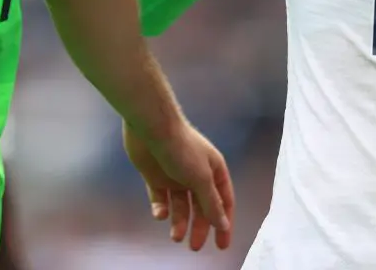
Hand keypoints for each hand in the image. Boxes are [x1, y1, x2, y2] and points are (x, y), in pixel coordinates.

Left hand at [123, 120, 234, 251]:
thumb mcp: (202, 178)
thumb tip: (223, 224)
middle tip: (194, 246)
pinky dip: (161, 208)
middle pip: (201, 207)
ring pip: (181, 206)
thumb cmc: (182, 149)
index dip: (223, 223)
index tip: (221, 245)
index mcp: (214, 171)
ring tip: (175, 237)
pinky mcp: (156, 177)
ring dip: (180, 221)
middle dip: (199, 227)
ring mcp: (175, 176)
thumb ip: (212, 203)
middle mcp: (196, 174)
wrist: (151, 128)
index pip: (223, 202)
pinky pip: (160, 198)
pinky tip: (160, 213)